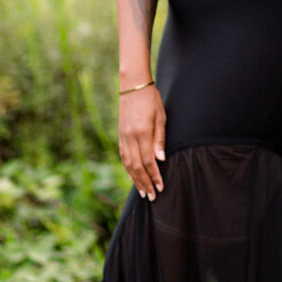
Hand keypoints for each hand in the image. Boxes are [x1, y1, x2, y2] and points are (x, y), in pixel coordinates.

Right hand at [118, 85, 165, 199]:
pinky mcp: (120, 134)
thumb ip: (160, 139)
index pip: (149, 161)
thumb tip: (161, 160)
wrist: (133, 85)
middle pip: (137, 166)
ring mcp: (123, 136)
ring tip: (143, 191)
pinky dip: (128, 168)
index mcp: (142, 132)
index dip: (155, 176)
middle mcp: (130, 137)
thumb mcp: (161, 117)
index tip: (161, 187)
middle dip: (145, 183)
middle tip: (152, 197)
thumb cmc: (151, 99)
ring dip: (135, 179)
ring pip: (128, 163)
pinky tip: (133, 176)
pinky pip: (123, 155)